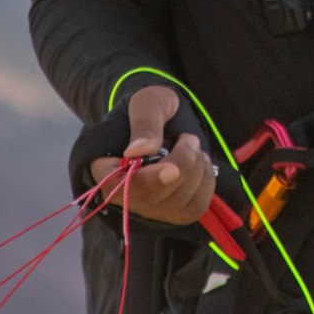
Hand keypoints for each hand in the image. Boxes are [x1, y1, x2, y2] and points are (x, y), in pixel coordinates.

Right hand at [89, 83, 215, 225]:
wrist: (170, 115)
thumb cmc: (155, 106)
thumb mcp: (149, 101)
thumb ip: (144, 123)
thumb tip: (136, 152)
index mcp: (107, 166)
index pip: (118, 187)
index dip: (147, 181)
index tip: (172, 168)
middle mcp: (123, 193)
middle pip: (153, 198)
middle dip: (182, 165)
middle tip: (188, 137)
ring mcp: (148, 206)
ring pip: (176, 204)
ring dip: (196, 171)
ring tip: (192, 146)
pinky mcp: (171, 211)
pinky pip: (195, 208)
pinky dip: (206, 183)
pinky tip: (201, 162)